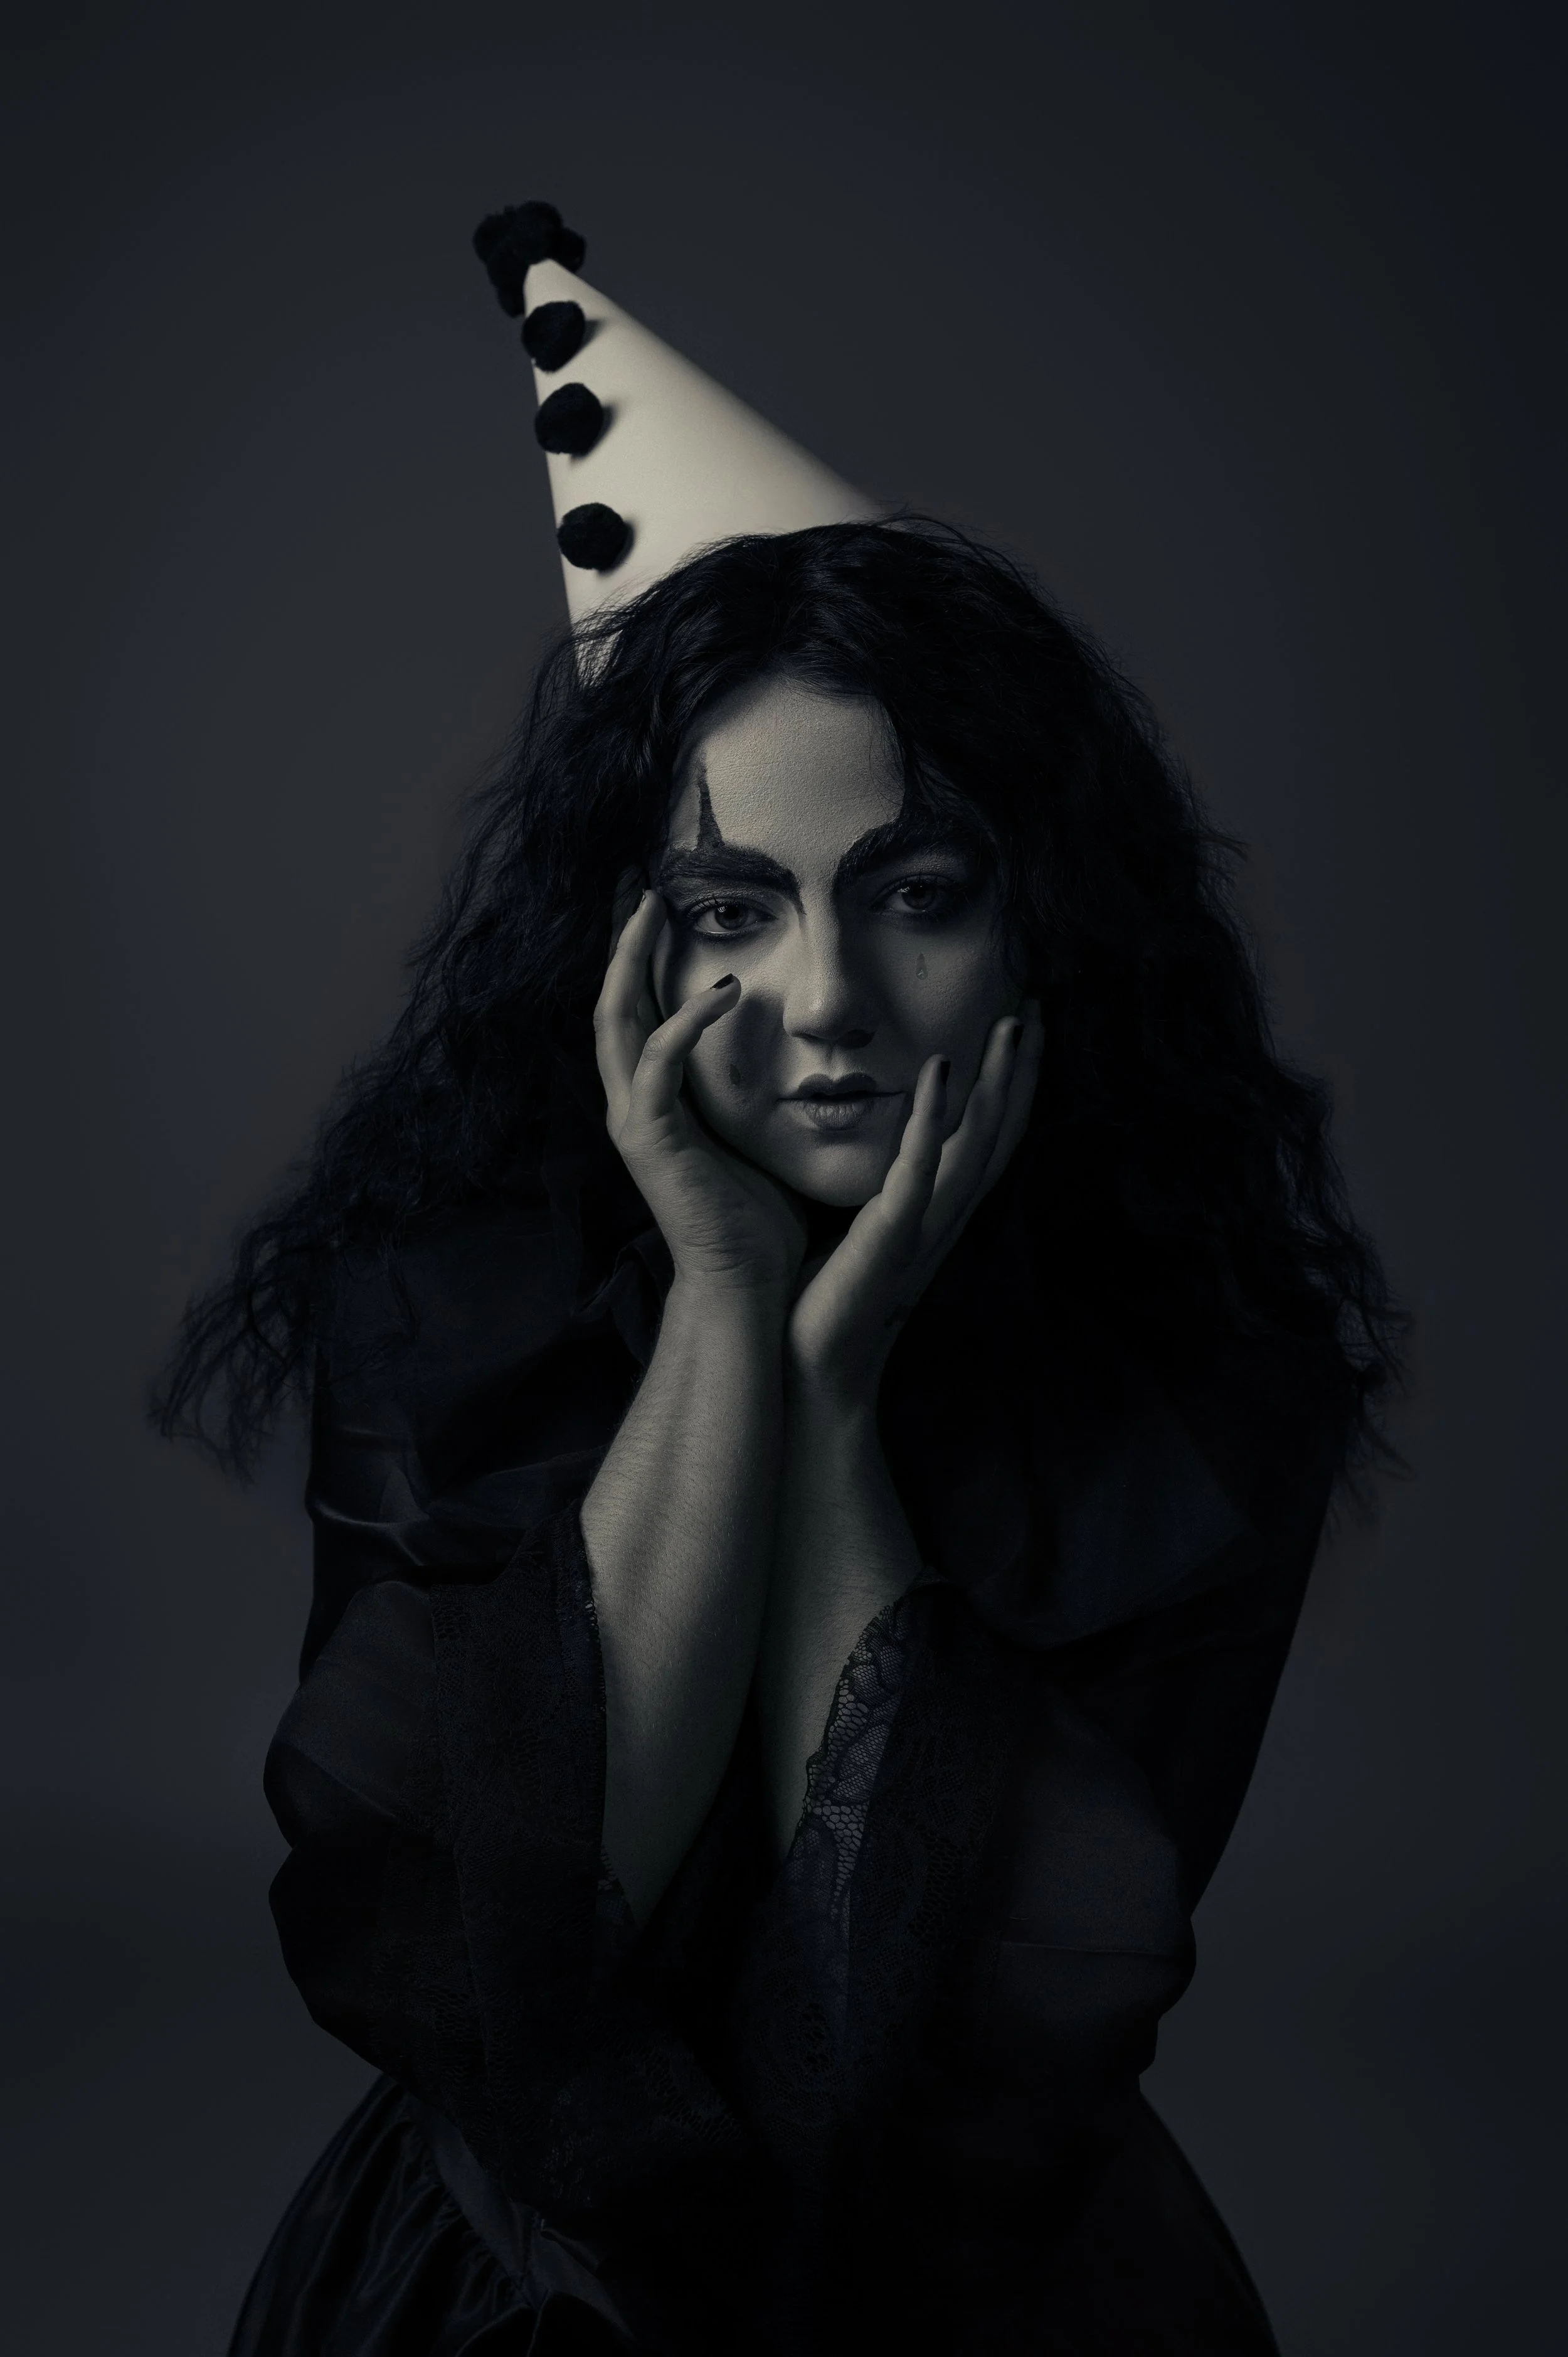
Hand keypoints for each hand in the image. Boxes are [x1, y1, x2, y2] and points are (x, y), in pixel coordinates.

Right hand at [595, 887, 805, 1298]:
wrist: (747, 1286)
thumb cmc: (759, 1219)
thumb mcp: (753, 1131)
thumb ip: (751, 1085)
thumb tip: (790, 1041)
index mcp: (653, 1100)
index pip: (635, 1009)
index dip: (638, 954)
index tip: (654, 899)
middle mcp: (630, 1103)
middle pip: (609, 999)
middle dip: (620, 937)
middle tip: (634, 878)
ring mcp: (634, 1120)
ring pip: (616, 1020)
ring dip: (632, 959)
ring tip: (652, 906)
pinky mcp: (651, 1139)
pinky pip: (659, 1064)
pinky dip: (685, 1023)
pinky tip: (720, 990)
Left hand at [786, 1003, 1042, 1403]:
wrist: (815, 1372)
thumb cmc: (830, 1302)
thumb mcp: (865, 1232)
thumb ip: (885, 1192)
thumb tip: (882, 1150)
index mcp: (937, 1211)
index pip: (988, 1136)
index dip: (1012, 1083)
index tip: (1023, 1024)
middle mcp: (944, 1215)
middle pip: (1000, 1131)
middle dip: (1022, 1069)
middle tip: (1039, 1006)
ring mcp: (923, 1226)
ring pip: (976, 1144)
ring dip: (997, 1082)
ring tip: (1012, 1024)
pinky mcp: (890, 1238)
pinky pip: (919, 1171)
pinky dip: (932, 1120)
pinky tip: (940, 1071)